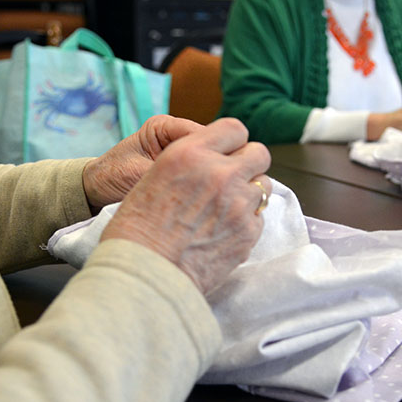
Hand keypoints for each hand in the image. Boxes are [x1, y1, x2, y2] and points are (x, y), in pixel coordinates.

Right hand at [100, 118, 271, 294]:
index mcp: (191, 153)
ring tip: (225, 209)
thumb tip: (213, 160)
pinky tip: (223, 232)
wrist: (145, 273)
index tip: (227, 153)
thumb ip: (190, 162)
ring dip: (248, 193)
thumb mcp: (154, 176)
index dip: (232, 142)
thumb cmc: (138, 228)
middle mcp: (220, 173)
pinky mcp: (248, 232)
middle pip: (259, 153)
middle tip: (233, 180)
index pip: (234, 128)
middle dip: (249, 164)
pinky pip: (259, 217)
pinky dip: (246, 221)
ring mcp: (238, 203)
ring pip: (263, 186)